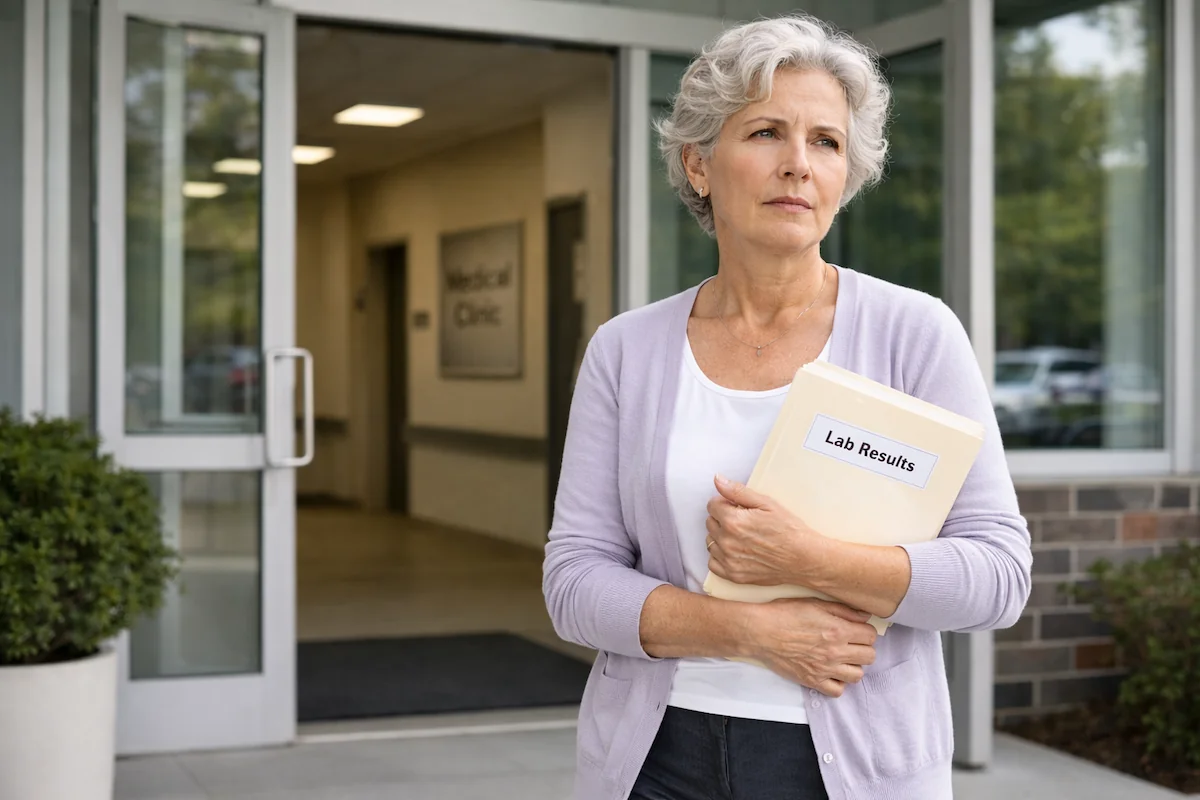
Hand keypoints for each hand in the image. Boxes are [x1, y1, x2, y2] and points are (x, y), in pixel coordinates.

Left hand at [705, 475, 822, 586]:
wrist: (804, 558)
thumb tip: (717, 479)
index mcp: (733, 521)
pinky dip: (720, 556)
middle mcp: (727, 541)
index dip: (725, 503)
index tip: (737, 507)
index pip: (712, 505)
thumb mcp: (766, 503)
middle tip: (742, 521)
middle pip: (710, 522)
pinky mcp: (734, 575)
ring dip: (720, 536)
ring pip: (710, 542)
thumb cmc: (788, 529)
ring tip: (740, 536)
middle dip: (722, 518)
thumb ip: (738, 491)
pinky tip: (735, 551)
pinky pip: (713, 563)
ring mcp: (729, 560)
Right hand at [742, 598, 876, 696]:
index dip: (865, 631)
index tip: (857, 630)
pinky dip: (837, 683)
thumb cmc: (784, 614)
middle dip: (862, 648)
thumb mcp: (815, 603)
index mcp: (838, 630)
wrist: (760, 632)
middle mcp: (835, 652)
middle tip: (850, 644)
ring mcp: (825, 668)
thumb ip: (843, 610)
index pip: (870, 636)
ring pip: (857, 675)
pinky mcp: (813, 681)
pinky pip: (837, 691)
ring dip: (853, 666)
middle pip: (869, 656)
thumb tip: (865, 615)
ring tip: (842, 659)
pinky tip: (831, 672)